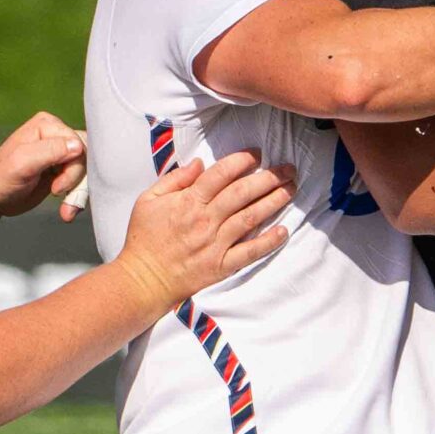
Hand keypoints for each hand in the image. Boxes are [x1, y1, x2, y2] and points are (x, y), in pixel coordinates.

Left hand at [0, 112, 86, 219]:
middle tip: (63, 199)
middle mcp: (57, 133)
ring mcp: (61, 150)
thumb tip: (79, 145)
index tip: (55, 188)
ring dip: (78, 192)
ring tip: (66, 211)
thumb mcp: (22, 163)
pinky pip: (82, 178)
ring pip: (87, 168)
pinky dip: (76, 196)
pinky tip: (66, 209)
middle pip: (86, 155)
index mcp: (47, 125)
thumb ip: (50, 151)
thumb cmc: (2, 178)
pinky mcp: (62, 167)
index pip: (78, 143)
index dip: (73, 168)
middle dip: (78, 181)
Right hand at [113, 150, 294, 310]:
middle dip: (269, 177)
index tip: (257, 153)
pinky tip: (284, 231)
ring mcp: (215, 244)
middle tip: (287, 169)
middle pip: (243, 192)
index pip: (221, 174)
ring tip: (291, 189)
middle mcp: (205, 220)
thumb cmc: (143, 239)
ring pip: (251, 217)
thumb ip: (174, 179)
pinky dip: (268, 242)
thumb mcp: (148, 200)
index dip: (242, 160)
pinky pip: (249, 252)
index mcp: (188, 202)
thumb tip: (198, 163)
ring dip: (274, 202)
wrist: (143, 280)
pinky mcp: (221, 266)